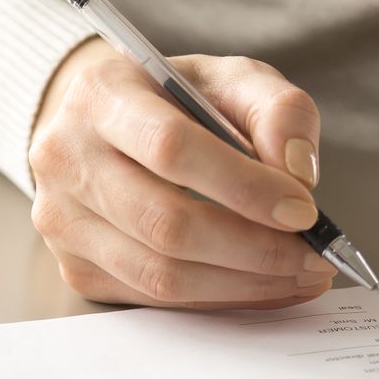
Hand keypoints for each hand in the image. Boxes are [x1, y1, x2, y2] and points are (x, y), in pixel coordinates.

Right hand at [28, 39, 336, 308]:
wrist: (110, 126)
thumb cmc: (176, 101)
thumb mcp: (231, 79)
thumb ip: (277, 109)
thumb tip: (298, 173)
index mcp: (101, 94)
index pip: (171, 149)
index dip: (244, 187)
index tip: (304, 210)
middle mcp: (66, 158)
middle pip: (165, 223)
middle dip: (255, 248)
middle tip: (315, 255)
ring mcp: (63, 220)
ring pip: (161, 274)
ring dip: (244, 284)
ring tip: (301, 274)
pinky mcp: (76, 266)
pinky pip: (155, 299)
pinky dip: (221, 299)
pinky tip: (265, 285)